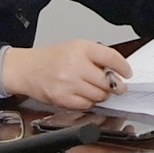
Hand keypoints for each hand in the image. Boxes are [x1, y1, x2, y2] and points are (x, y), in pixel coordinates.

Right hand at [0, 38, 128, 109]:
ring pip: (99, 95)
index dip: (123, 67)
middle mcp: (75, 65)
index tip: (127, 73)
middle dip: (115, 86)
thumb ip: (96, 56)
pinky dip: (89, 102)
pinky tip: (85, 96)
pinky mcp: (62, 98)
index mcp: (80, 48)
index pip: (111, 58)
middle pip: (107, 81)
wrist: (25, 69)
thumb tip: (117, 69)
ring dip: (102, 95)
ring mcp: (68, 83)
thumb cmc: (50, 58)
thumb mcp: (75, 47)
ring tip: (97, 90)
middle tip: (116, 86)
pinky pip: (86, 105)